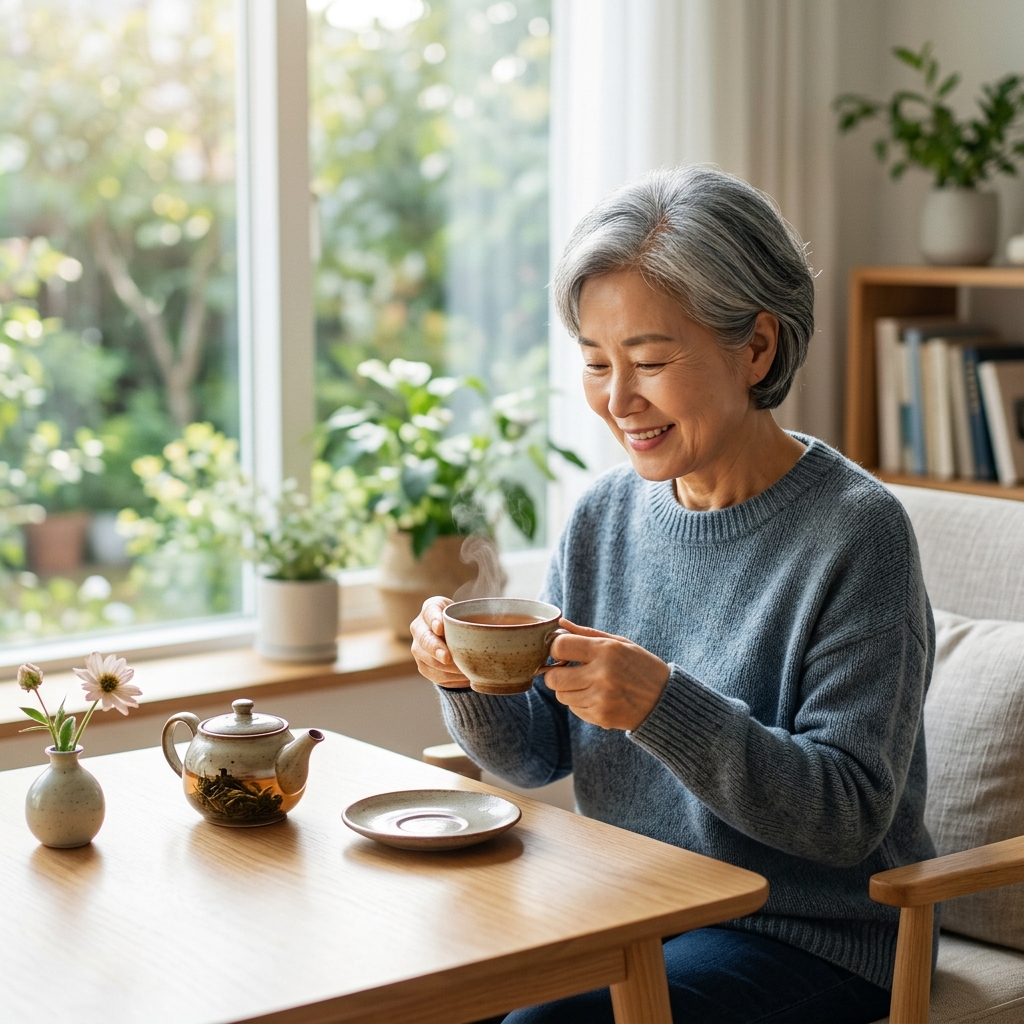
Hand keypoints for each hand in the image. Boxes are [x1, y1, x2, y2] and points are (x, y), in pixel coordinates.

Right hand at [410, 596, 471, 688]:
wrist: (457, 637)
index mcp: (430, 609)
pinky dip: (450, 677)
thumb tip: (493, 628)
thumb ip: (476, 616)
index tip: (440, 628)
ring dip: (446, 668)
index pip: (429, 611)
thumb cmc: (465, 621)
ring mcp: (419, 647)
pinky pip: (434, 675)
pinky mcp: (423, 665)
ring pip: (427, 660)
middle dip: (435, 649)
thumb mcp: (470, 613)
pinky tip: (464, 677)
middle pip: (424, 638)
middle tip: (447, 657)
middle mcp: (420, 627)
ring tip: (464, 670)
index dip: (434, 619)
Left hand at [543, 619, 669, 730]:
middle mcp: (601, 675)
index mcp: (605, 650)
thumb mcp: (620, 643)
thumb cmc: (641, 666)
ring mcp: (601, 698)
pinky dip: (580, 703)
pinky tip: (597, 697)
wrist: (666, 700)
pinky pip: (574, 709)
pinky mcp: (601, 717)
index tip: (562, 651)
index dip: (555, 648)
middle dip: (555, 673)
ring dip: (568, 689)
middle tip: (567, 670)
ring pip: (561, 695)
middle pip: (553, 677)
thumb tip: (559, 624)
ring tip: (587, 684)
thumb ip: (587, 634)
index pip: (559, 647)